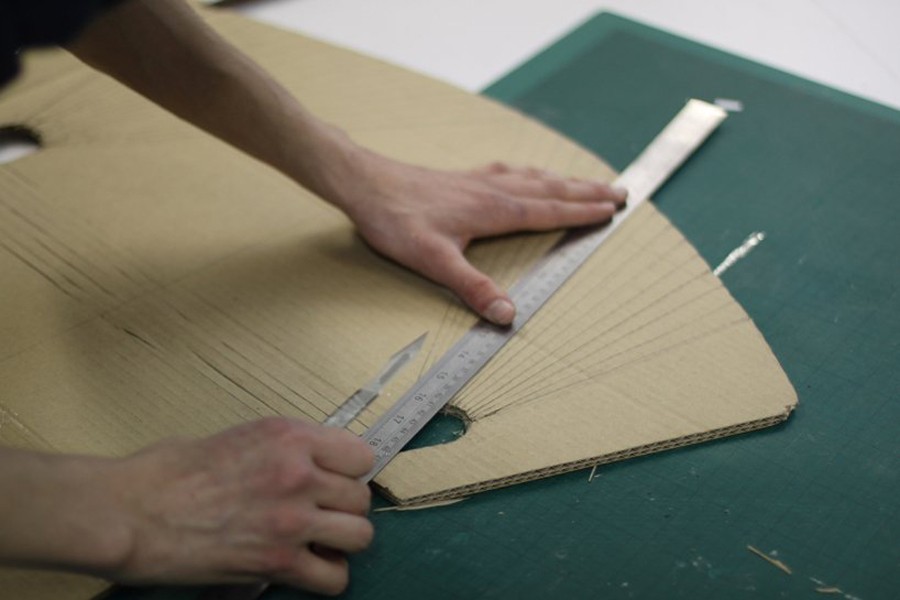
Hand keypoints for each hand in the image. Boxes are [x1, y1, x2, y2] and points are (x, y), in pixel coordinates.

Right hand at [107, 418, 373, 594]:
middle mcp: (299, 475)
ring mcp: (292, 521)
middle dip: (344, 507)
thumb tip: (311, 462)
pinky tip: (306, 568)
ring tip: (318, 541)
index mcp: (289, 437)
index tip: (334, 480)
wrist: (131, 512)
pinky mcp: (277, 563)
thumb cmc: (168, 471)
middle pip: (361, 497)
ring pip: (360, 535)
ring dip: (341, 540)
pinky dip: (326, 577)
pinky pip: (334, 578)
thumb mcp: (239, 437)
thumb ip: (283, 449)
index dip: (349, 471)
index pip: (361, 455)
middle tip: (319, 513)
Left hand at [337, 152, 626, 324]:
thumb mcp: (434, 261)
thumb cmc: (397, 221)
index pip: (549, 210)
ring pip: (532, 177)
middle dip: (586, 190)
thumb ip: (473, 288)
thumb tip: (509, 316)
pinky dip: (529, 171)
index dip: (582, 210)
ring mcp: (478, 179)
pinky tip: (525, 172)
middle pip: (550, 188)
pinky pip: (508, 170)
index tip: (613, 209)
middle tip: (620, 189)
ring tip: (588, 179)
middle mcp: (492, 189)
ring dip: (564, 179)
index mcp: (494, 209)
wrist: (365, 184)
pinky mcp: (461, 177)